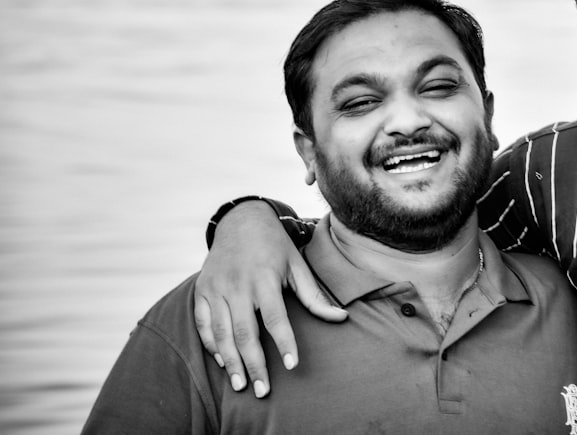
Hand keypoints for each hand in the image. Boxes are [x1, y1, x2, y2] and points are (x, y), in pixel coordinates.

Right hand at [193, 201, 346, 397]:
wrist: (241, 220)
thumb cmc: (274, 246)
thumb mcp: (297, 265)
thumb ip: (315, 296)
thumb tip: (341, 318)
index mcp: (265, 278)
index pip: (275, 318)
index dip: (284, 343)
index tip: (291, 366)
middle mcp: (238, 284)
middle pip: (244, 332)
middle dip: (254, 364)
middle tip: (262, 390)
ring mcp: (216, 287)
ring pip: (220, 333)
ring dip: (230, 361)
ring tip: (241, 384)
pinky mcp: (201, 290)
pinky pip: (202, 324)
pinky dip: (211, 344)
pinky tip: (222, 361)